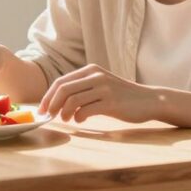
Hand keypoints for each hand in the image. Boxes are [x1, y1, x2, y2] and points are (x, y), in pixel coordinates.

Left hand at [38, 64, 158, 123]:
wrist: (149, 100)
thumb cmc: (122, 96)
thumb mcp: (101, 85)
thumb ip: (83, 88)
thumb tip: (57, 102)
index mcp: (90, 70)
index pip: (61, 82)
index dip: (48, 96)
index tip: (42, 109)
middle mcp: (96, 76)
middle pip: (63, 89)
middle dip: (51, 104)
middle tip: (48, 116)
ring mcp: (104, 88)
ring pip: (72, 100)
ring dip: (64, 113)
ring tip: (66, 119)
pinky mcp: (112, 102)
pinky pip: (86, 110)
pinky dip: (78, 117)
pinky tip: (80, 120)